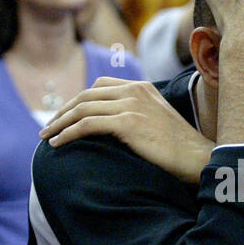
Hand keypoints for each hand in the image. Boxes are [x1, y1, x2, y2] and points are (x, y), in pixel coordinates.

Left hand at [41, 77, 213, 183]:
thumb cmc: (179, 148)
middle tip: (48, 127)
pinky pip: (87, 125)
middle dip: (63, 112)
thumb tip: (111, 128)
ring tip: (46, 137)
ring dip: (59, 124)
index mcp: (141, 87)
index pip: (99, 86)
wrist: (197, 157)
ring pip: (82, 109)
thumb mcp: (157, 121)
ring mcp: (131, 105)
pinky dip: (68, 133)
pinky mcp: (128, 122)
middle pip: (86, 96)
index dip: (77, 101)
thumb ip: (137, 115)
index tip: (65, 117)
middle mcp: (134, 91)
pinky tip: (58, 144)